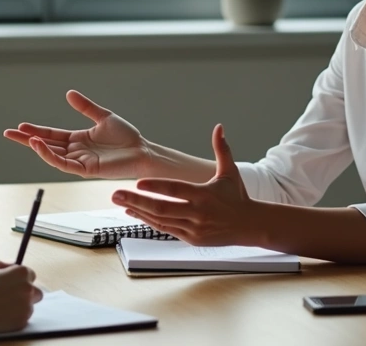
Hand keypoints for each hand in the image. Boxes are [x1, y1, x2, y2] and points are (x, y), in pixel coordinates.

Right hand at [0, 261, 42, 334]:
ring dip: (19, 307)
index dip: (19, 279)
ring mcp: (26, 307)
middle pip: (35, 292)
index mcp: (20, 273)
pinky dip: (14, 318)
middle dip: (25, 294)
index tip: (10, 284)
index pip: (29, 274)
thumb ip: (0, 265)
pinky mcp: (21, 322)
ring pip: (29, 307)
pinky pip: (22, 319)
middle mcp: (27, 289)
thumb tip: (9, 265)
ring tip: (0, 308)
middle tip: (7, 297)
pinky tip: (0, 316)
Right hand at [3, 90, 152, 178]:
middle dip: (27, 140)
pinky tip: (40, 146)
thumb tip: (68, 93)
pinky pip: (63, 164)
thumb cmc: (127, 137)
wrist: (142, 151)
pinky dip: (50, 156)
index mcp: (78, 139)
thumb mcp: (103, 116)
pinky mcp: (86, 169)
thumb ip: (85, 107)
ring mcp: (79, 161)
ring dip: (37, 147)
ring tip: (24, 137)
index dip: (35, 130)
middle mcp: (76, 151)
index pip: (51, 135)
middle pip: (46, 145)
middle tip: (8, 133)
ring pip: (52, 155)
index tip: (20, 126)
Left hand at [112, 124, 258, 246]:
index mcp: (205, 195)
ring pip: (160, 220)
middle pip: (162, 208)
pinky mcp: (190, 239)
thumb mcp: (230, 171)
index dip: (156, 187)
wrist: (250, 225)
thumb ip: (222, 149)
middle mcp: (198, 213)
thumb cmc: (238, 196)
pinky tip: (134, 212)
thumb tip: (219, 127)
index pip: (176, 190)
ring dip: (138, 211)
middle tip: (115, 194)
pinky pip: (165, 229)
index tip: (137, 183)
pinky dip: (148, 221)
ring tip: (119, 202)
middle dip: (136, 201)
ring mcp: (193, 228)